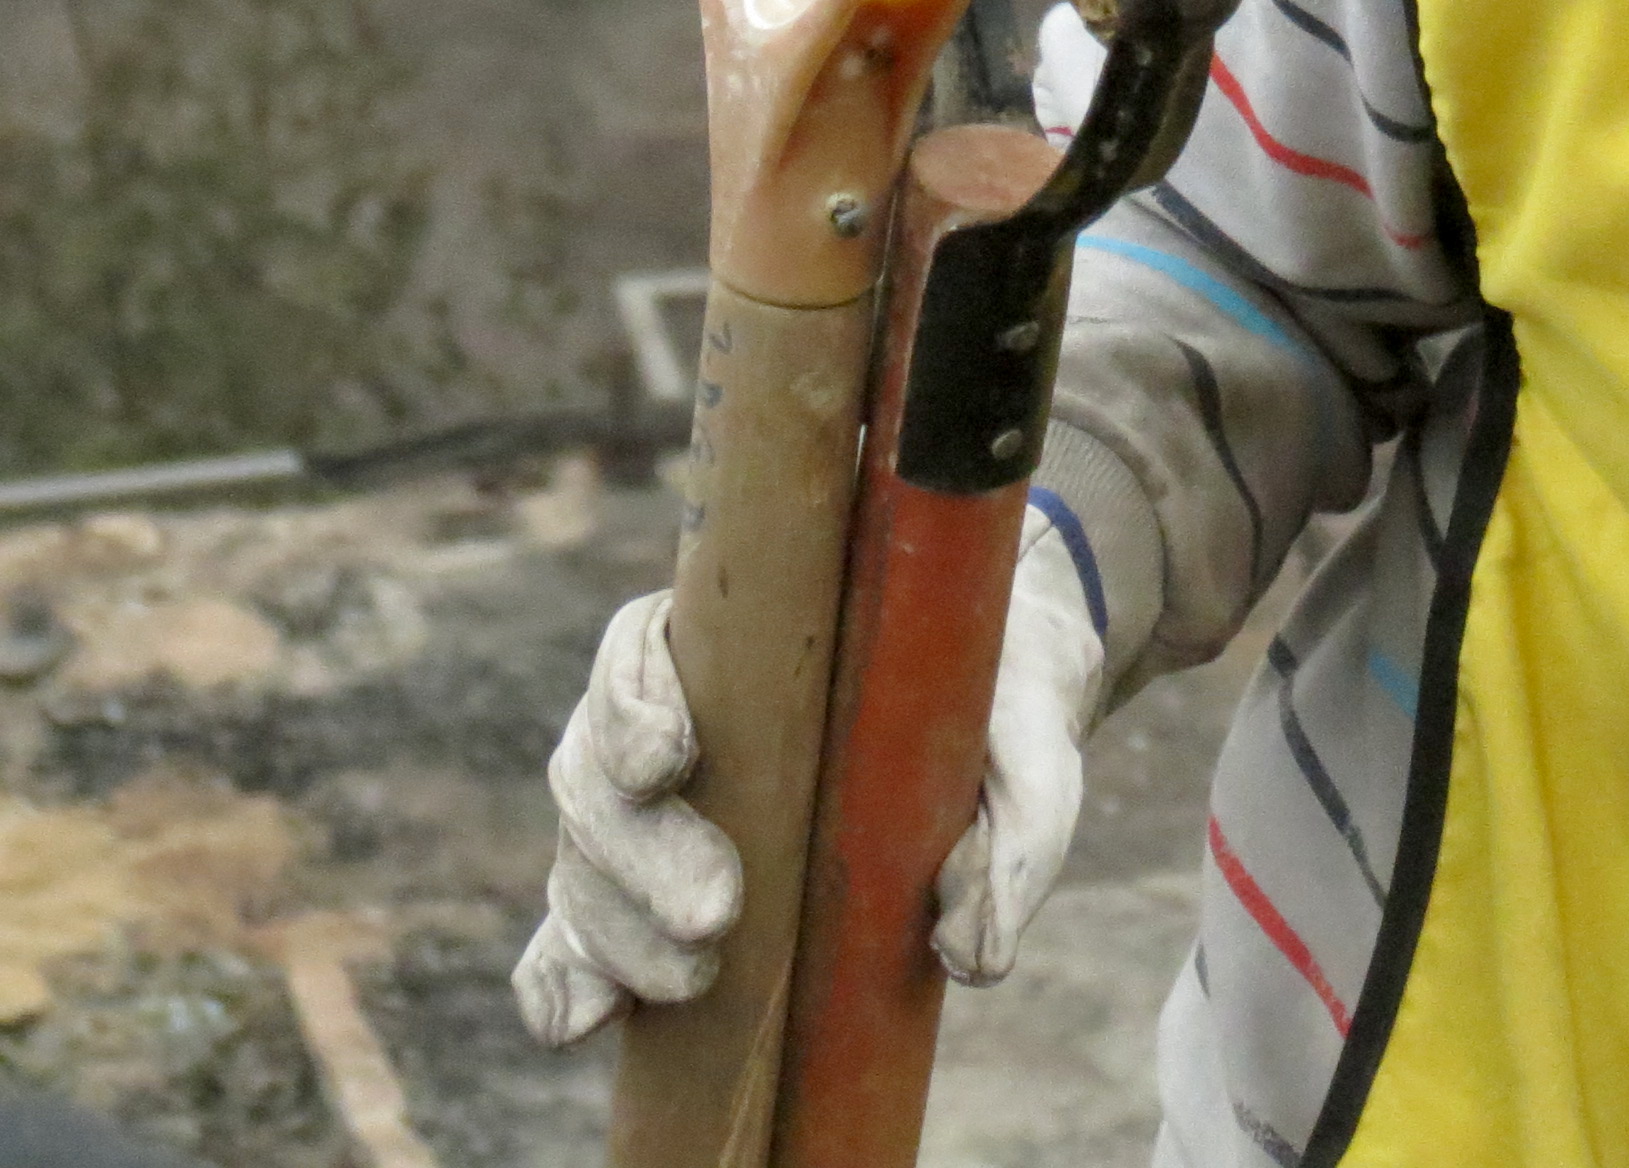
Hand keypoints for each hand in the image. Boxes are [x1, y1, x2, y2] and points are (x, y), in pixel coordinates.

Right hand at [513, 519, 1109, 1047]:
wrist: (996, 725)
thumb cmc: (1003, 719)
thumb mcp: (1035, 755)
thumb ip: (1021, 834)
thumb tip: (969, 954)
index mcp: (740, 641)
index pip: (640, 650)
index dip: (632, 703)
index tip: (671, 759)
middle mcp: (667, 718)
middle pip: (596, 776)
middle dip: (640, 855)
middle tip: (714, 913)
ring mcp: (645, 812)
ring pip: (581, 860)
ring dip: (614, 929)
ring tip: (692, 978)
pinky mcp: (646, 896)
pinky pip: (571, 936)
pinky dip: (562, 979)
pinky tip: (580, 1020)